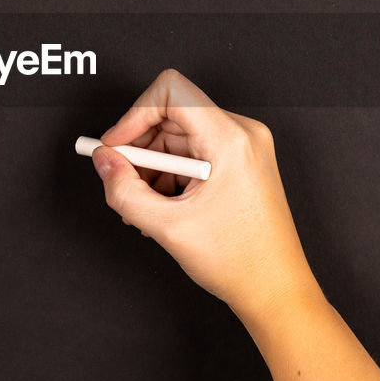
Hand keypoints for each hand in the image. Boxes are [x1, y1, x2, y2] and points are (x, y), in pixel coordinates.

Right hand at [91, 69, 318, 322]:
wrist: (276, 289)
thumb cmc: (240, 261)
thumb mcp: (168, 227)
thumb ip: (126, 190)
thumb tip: (104, 161)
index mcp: (230, 139)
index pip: (171, 91)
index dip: (134, 114)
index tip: (116, 146)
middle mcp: (242, 134)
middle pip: (172, 116)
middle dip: (141, 150)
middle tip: (124, 184)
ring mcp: (244, 148)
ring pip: (180, 138)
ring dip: (154, 168)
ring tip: (147, 208)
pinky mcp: (242, 162)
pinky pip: (195, 153)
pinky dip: (172, 176)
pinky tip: (165, 209)